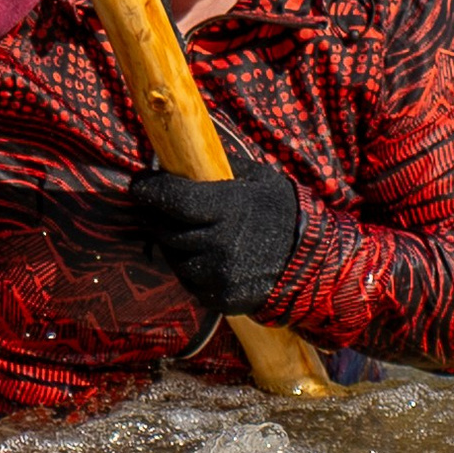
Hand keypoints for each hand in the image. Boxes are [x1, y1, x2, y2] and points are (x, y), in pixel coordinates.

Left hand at [128, 156, 303, 317]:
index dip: (150, 190)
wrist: (314, 262)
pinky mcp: (222, 298)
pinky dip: (191, 269)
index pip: (174, 199)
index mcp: (230, 208)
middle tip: (159, 208)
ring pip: (174, 258)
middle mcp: (222, 244)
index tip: (138, 184)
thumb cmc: (280, 211)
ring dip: (174, 245)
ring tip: (193, 234)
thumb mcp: (257, 178)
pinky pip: (189, 282)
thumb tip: (178, 154)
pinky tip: (207, 257)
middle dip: (157, 217)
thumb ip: (219, 167)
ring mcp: (221, 275)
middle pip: (165, 230)